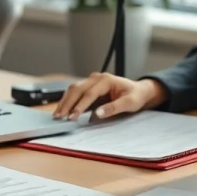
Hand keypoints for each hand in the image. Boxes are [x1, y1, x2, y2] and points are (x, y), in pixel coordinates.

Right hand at [52, 73, 166, 120]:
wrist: (139, 90)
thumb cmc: (135, 96)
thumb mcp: (130, 103)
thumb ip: (114, 108)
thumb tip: (98, 113)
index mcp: (106, 80)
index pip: (89, 93)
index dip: (80, 106)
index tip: (72, 117)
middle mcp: (96, 78)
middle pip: (77, 89)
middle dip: (67, 104)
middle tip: (59, 117)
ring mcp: (92, 81)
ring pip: (73, 89)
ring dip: (65, 102)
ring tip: (57, 115)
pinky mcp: (89, 86)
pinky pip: (75, 92)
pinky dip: (68, 100)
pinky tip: (62, 109)